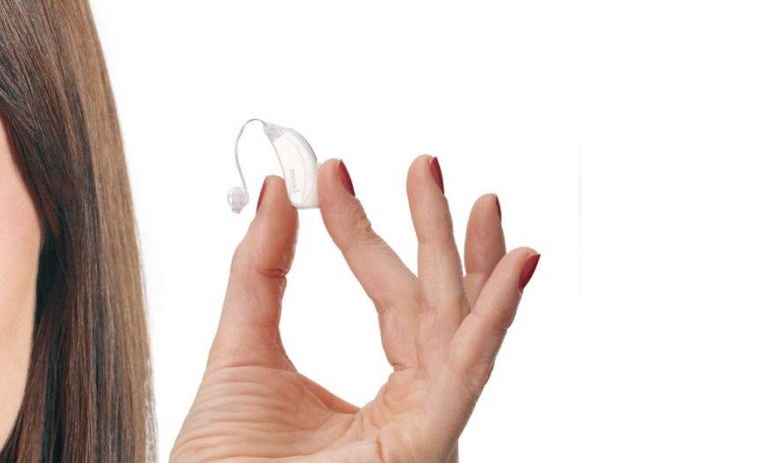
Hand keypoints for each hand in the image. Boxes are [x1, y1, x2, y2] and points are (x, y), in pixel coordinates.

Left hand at [171, 155, 539, 461]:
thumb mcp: (242, 349)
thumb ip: (261, 270)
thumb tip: (277, 195)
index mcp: (381, 397)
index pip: (387, 298)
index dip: (364, 233)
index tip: (333, 176)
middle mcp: (414, 408)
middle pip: (437, 308)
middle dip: (435, 234)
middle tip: (425, 166)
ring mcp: (427, 426)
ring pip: (461, 329)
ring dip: (474, 260)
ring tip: (478, 200)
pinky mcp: (429, 441)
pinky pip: (468, 371)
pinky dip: (494, 316)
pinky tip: (514, 266)